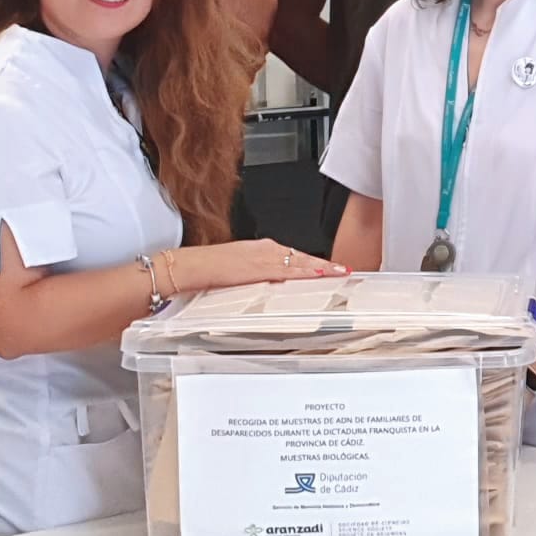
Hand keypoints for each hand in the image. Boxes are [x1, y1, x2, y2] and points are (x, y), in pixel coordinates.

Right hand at [181, 238, 345, 291]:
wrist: (193, 266)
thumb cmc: (210, 270)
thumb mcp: (240, 271)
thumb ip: (258, 276)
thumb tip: (271, 286)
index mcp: (261, 250)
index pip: (293, 256)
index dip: (313, 263)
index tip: (329, 268)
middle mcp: (266, 250)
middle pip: (301, 257)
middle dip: (322, 265)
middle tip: (343, 270)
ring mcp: (264, 257)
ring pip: (299, 261)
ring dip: (319, 267)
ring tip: (338, 273)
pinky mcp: (260, 266)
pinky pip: (289, 269)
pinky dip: (305, 270)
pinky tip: (318, 274)